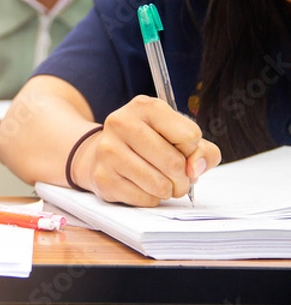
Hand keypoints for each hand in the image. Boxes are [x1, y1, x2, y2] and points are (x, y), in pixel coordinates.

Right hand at [73, 95, 220, 206]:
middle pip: (174, 163)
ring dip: (168, 191)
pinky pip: (143, 198)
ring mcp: (108, 151)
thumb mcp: (177, 136)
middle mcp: (121, 123)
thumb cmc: (147, 144)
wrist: (102, 153)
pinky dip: (151, 199)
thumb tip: (194, 170)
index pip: (189, 136)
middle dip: (183, 178)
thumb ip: (202, 151)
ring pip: (159, 184)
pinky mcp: (103, 177)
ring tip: (162, 184)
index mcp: (144, 106)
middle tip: (178, 179)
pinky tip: (143, 187)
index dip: (192, 150)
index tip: (181, 151)